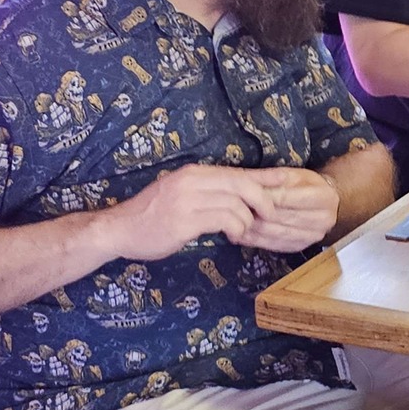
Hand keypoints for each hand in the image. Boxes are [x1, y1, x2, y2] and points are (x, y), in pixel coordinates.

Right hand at [101, 164, 276, 258]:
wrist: (119, 229)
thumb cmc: (153, 215)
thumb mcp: (182, 194)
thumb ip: (210, 191)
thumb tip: (242, 194)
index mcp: (195, 172)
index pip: (239, 172)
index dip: (266, 178)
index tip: (289, 181)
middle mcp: (193, 181)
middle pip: (244, 186)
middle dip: (264, 202)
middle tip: (268, 217)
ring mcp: (188, 200)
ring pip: (238, 205)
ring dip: (247, 222)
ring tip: (241, 232)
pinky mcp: (185, 220)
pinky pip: (225, 221)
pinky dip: (236, 230)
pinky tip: (231, 237)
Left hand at [233, 167, 341, 252]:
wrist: (325, 202)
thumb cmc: (307, 185)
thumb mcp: (294, 173)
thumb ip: (273, 177)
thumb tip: (251, 182)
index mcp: (324, 197)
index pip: (286, 198)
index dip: (263, 196)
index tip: (244, 193)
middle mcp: (324, 219)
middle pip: (281, 217)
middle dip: (256, 212)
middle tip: (235, 207)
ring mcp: (313, 236)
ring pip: (276, 233)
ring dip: (253, 228)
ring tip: (235, 220)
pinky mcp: (301, 246)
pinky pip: (275, 245)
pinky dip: (256, 239)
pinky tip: (242, 233)